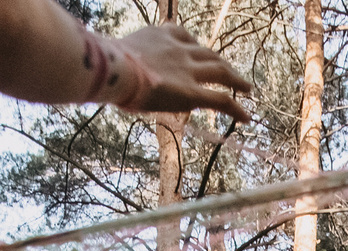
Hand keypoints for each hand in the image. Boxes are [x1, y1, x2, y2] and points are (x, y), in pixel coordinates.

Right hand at [113, 24, 252, 120]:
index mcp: (160, 35)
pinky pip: (221, 99)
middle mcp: (178, 49)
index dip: (193, 44)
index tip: (197, 49)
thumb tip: (100, 74)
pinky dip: (236, 108)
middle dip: (219, 61)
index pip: (182, 36)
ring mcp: (187, 70)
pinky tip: (247, 117)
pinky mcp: (192, 93)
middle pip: (206, 52)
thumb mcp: (110, 57)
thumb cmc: (102, 65)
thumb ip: (117, 63)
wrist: (112, 69)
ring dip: (236, 79)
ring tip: (247, 88)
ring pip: (221, 72)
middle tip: (229, 71)